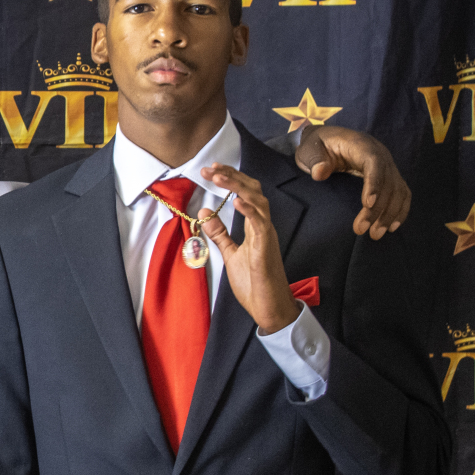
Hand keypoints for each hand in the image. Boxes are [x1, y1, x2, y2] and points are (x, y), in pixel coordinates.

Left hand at [200, 164, 299, 334]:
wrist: (268, 306)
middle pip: (252, 190)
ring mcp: (266, 235)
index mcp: (256, 225)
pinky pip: (260, 223)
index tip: (211, 169)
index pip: (245, 193)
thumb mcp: (231, 253)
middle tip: (210, 167)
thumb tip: (205, 212)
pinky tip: (236, 200)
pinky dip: (249, 209)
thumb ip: (220, 233)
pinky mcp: (266, 247)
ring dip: (238, 186)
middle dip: (231, 176)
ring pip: (258, 201)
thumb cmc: (254, 282)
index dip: (230, 178)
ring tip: (219, 177)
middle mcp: (263, 225)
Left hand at [293, 125, 410, 239]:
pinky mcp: (388, 176)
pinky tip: (392, 227)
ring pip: (397, 190)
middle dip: (378, 208)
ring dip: (390, 214)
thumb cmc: (317, 146)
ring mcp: (387, 166)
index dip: (374, 184)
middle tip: (363, 230)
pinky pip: (401, 193)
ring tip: (376, 234)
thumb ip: (314, 159)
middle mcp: (380, 154)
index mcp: (362, 145)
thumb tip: (320, 172)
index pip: (374, 164)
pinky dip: (400, 210)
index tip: (367, 205)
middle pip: (387, 182)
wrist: (327, 140)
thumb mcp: (309, 150)